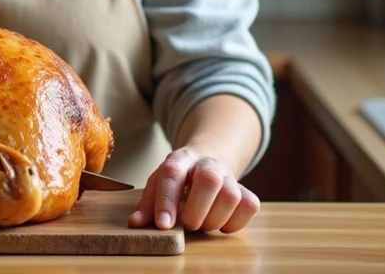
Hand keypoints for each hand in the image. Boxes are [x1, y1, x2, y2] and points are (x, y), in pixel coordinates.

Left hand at [129, 147, 259, 232]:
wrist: (205, 163)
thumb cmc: (178, 181)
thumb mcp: (158, 186)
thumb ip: (147, 206)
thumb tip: (135, 223)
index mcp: (180, 159)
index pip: (172, 174)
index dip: (167, 201)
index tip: (164, 225)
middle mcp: (206, 163)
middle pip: (209, 179)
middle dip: (196, 210)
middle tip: (188, 224)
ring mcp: (229, 175)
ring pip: (231, 196)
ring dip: (214, 219)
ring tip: (202, 224)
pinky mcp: (246, 190)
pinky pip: (249, 206)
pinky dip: (235, 222)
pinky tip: (220, 222)